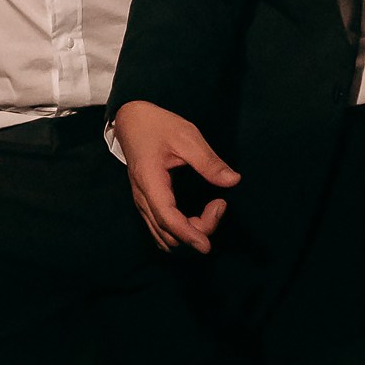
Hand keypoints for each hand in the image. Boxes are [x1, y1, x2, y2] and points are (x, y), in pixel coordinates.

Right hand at [114, 100, 240, 253]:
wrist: (131, 120)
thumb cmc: (158, 125)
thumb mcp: (187, 137)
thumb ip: (208, 161)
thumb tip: (232, 181)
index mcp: (150, 181)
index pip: (168, 218)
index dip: (188, 235)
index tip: (208, 245)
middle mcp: (143, 197)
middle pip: (168, 233)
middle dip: (197, 231)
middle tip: (219, 204)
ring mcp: (142, 202)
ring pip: (163, 236)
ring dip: (188, 234)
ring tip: (210, 210)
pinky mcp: (145, 203)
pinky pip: (159, 229)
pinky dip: (179, 232)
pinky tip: (195, 219)